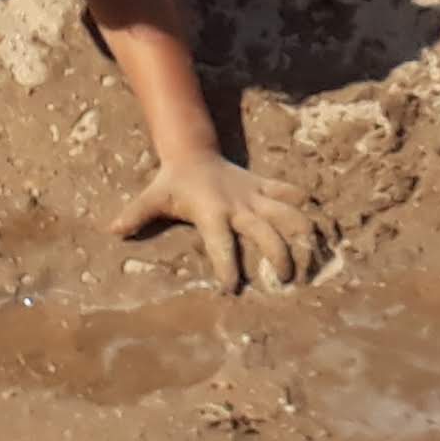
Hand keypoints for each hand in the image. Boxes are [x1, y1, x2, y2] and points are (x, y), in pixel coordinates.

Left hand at [118, 150, 328, 289]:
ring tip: (316, 261)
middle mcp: (239, 205)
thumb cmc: (172, 183)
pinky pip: (294, 197)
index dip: (226, 264)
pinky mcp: (268, 188)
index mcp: (211, 212)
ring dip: (304, 236)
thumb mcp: (153, 198)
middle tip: (286, 281)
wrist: (194, 152)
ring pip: (290, 213)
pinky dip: (311, 210)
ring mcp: (257, 195)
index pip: (220, 242)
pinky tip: (329, 230)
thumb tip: (110, 230)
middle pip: (266, 231)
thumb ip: (135, 215)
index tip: (232, 288)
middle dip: (278, 256)